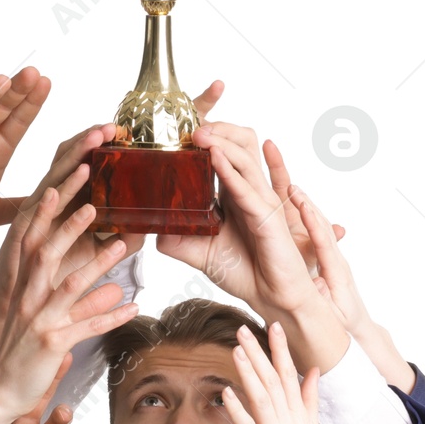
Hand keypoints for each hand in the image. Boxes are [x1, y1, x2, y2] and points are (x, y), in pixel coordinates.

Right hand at [0, 184, 139, 418]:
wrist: (0, 391)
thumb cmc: (25, 356)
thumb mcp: (54, 324)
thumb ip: (85, 305)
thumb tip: (116, 291)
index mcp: (25, 290)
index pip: (33, 244)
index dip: (43, 215)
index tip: (57, 188)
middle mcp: (29, 300)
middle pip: (48, 254)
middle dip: (70, 226)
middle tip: (92, 202)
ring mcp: (39, 320)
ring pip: (70, 286)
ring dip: (97, 265)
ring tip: (121, 245)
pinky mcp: (51, 343)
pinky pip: (86, 327)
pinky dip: (111, 316)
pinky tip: (134, 308)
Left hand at [159, 122, 348, 370]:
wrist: (270, 298)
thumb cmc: (246, 273)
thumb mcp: (202, 253)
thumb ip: (180, 240)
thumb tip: (154, 231)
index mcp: (237, 195)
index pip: (225, 154)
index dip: (209, 137)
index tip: (182, 129)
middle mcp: (251, 192)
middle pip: (241, 144)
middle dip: (218, 129)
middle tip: (190, 126)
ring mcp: (262, 201)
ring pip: (245, 157)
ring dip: (221, 141)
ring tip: (199, 133)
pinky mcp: (267, 217)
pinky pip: (247, 187)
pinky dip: (230, 171)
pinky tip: (213, 157)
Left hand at [222, 322, 369, 423]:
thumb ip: (310, 401)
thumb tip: (312, 371)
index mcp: (302, 416)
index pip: (290, 375)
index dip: (280, 350)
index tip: (271, 325)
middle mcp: (291, 423)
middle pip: (274, 381)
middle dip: (260, 353)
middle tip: (244, 328)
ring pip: (263, 399)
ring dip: (249, 373)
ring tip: (236, 350)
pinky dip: (239, 410)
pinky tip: (227, 393)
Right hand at [289, 184, 415, 393]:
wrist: (358, 330)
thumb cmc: (345, 326)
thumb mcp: (335, 314)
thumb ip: (326, 299)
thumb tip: (317, 287)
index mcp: (336, 272)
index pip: (323, 243)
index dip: (312, 223)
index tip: (302, 204)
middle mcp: (335, 258)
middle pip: (319, 225)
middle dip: (304, 203)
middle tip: (290, 184)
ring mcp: (331, 256)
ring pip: (315, 224)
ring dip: (301, 203)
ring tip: (287, 184)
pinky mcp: (325, 257)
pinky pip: (312, 232)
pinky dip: (301, 215)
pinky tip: (288, 202)